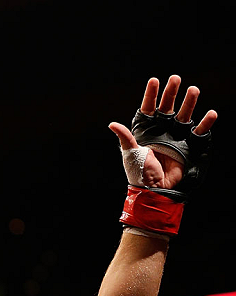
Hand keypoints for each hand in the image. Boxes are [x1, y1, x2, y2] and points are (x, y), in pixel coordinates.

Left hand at [109, 75, 216, 190]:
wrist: (154, 189)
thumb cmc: (139, 172)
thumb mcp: (131, 154)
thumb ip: (125, 137)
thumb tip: (112, 124)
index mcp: (146, 131)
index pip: (148, 109)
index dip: (151, 95)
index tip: (154, 80)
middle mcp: (161, 130)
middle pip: (167, 107)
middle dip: (171, 92)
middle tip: (175, 79)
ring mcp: (175, 137)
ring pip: (184, 115)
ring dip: (189, 102)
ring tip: (193, 90)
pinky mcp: (187, 145)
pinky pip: (198, 132)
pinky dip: (206, 123)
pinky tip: (211, 113)